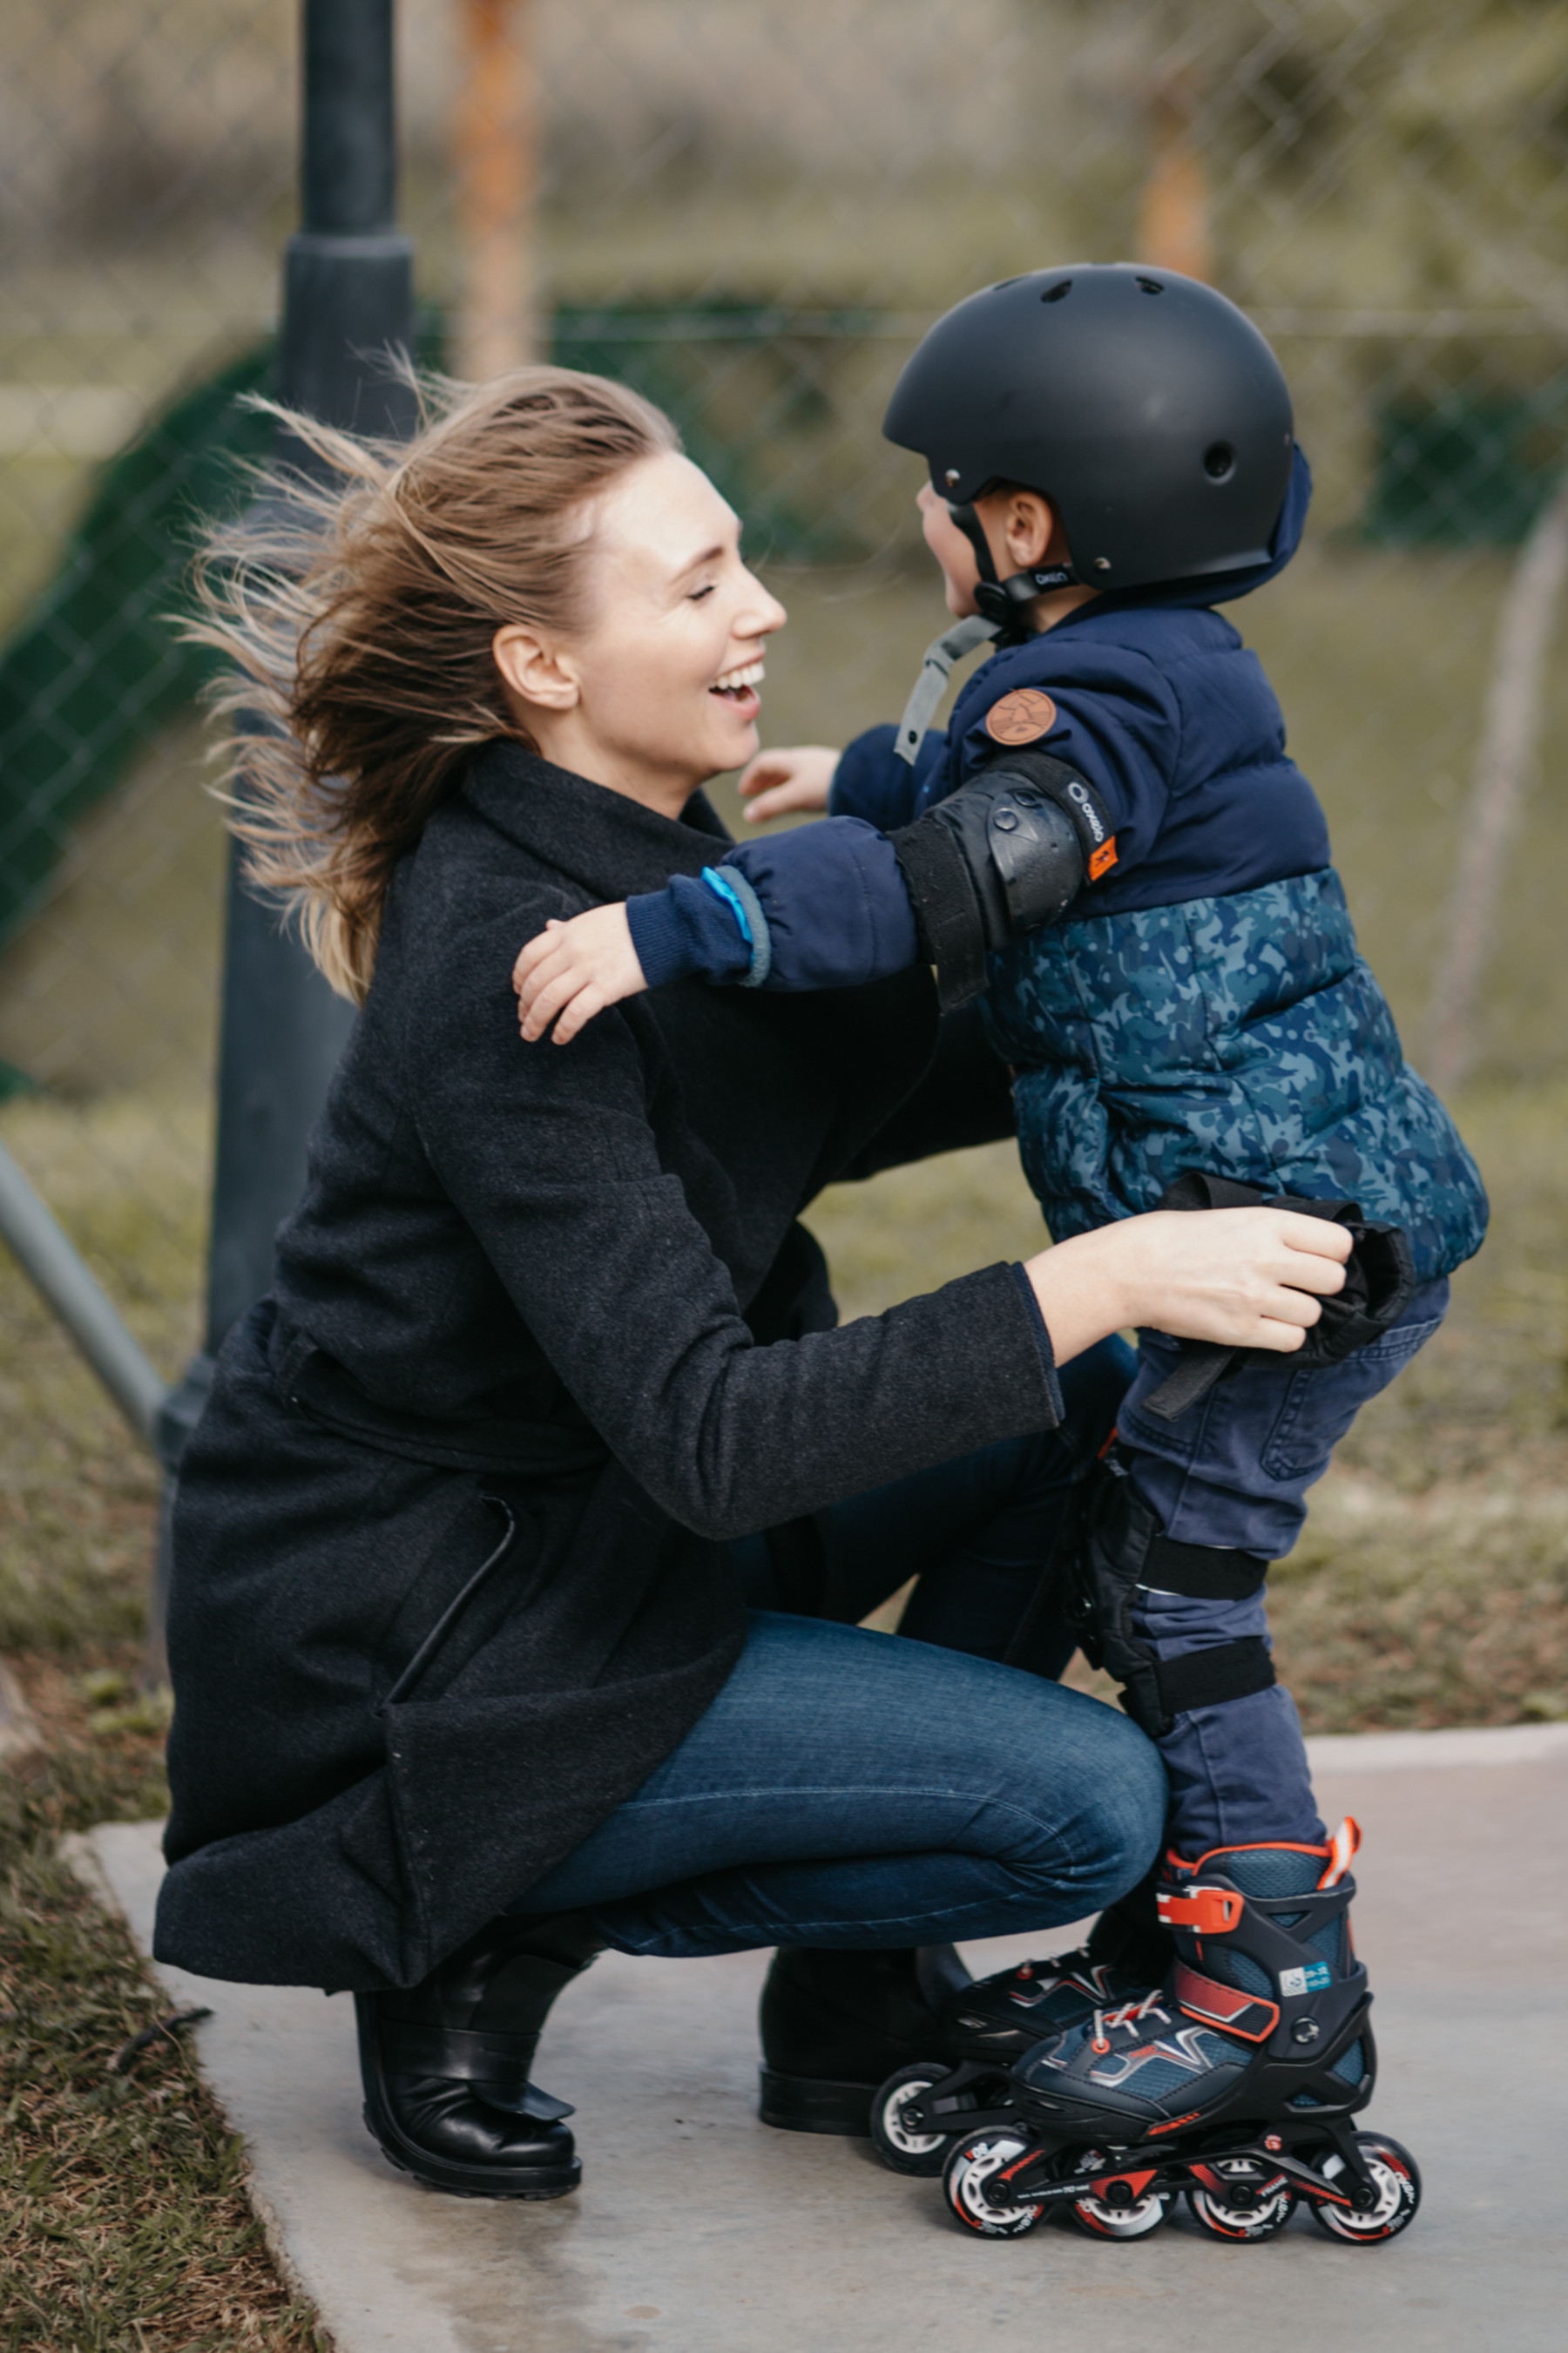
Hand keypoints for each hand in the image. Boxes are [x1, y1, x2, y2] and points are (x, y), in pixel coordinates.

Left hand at [512, 904, 646, 1043]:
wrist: (663, 927)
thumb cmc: (629, 925)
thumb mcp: (591, 919)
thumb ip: (567, 927)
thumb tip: (548, 926)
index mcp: (567, 933)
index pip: (529, 956)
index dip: (518, 977)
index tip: (517, 991)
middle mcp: (572, 950)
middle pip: (534, 982)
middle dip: (524, 1006)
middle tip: (523, 1020)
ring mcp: (588, 968)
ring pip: (549, 999)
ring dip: (535, 1021)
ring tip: (531, 1034)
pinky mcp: (607, 987)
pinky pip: (576, 1012)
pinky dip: (563, 1028)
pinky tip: (559, 1037)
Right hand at [737, 744, 839, 822]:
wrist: (865, 780)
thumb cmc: (827, 784)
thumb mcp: (795, 796)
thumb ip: (771, 805)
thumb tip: (747, 815)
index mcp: (793, 759)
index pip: (763, 762)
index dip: (750, 777)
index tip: (743, 793)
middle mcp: (805, 759)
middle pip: (777, 767)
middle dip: (762, 781)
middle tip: (752, 795)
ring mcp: (819, 767)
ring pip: (792, 774)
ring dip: (778, 785)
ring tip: (773, 799)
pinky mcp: (832, 776)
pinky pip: (806, 780)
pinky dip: (794, 789)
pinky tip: (800, 800)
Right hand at [1027, 1208, 1351, 1368]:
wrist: (1131, 1270)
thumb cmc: (1173, 1239)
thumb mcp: (1229, 1216)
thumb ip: (1271, 1231)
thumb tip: (1309, 1251)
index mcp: (1266, 1223)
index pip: (1338, 1243)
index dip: (1332, 1255)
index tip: (1317, 1260)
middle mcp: (1266, 1258)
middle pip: (1333, 1280)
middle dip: (1320, 1286)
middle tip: (1297, 1287)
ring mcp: (1254, 1296)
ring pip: (1314, 1314)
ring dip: (1299, 1314)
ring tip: (1272, 1307)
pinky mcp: (1241, 1329)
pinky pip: (1290, 1341)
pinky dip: (1282, 1337)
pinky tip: (1262, 1326)